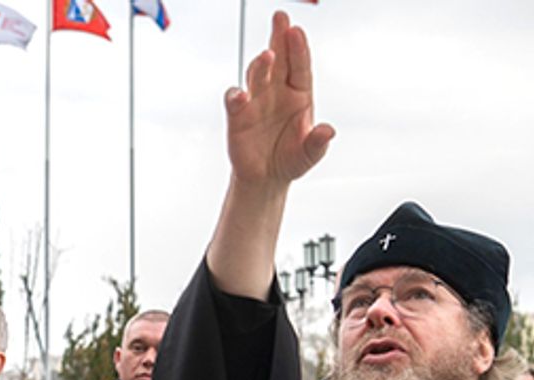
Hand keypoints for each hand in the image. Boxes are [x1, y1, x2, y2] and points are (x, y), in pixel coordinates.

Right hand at [226, 11, 334, 187]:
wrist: (266, 178)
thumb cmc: (290, 160)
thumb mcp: (309, 154)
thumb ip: (318, 143)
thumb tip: (327, 131)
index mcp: (300, 95)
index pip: (300, 67)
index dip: (299, 49)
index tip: (297, 31)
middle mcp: (277, 92)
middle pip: (279, 60)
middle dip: (279, 38)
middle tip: (280, 17)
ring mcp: (257, 102)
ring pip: (257, 75)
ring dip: (261, 65)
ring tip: (266, 56)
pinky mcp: (238, 116)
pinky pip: (235, 101)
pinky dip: (236, 96)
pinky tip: (240, 95)